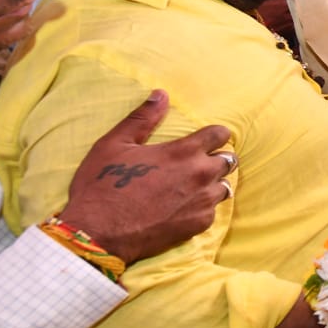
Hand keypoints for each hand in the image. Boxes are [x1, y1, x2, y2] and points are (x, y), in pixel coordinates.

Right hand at [60, 91, 233, 264]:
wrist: (98, 234)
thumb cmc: (102, 186)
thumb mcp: (115, 144)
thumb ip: (142, 118)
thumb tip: (161, 94)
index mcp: (184, 152)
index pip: (221, 134)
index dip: (214, 135)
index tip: (205, 140)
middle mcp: (201, 175)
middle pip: (229, 160)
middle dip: (217, 158)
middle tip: (196, 164)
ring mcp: (203, 202)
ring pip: (225, 187)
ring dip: (213, 183)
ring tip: (191, 186)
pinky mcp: (199, 224)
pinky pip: (213, 211)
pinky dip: (202, 207)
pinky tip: (183, 208)